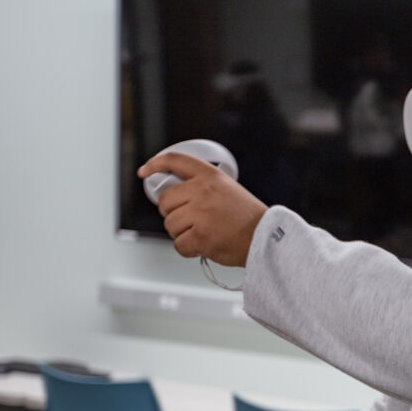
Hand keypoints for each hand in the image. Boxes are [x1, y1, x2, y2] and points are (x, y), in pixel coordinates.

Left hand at [137, 152, 268, 266]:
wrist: (266, 239)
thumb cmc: (248, 219)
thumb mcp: (227, 190)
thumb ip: (201, 188)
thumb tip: (173, 198)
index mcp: (210, 176)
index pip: (176, 161)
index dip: (156, 164)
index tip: (145, 172)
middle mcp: (203, 191)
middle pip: (165, 201)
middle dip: (172, 214)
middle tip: (190, 220)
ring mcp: (201, 213)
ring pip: (170, 225)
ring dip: (182, 233)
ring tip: (203, 233)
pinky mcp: (201, 236)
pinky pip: (178, 244)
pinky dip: (188, 249)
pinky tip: (203, 245)